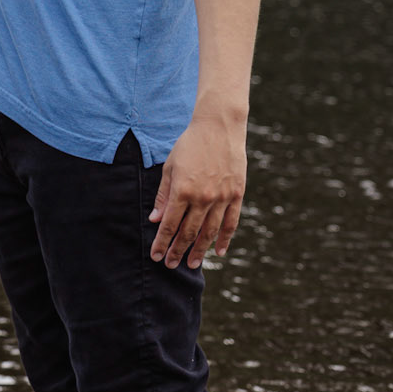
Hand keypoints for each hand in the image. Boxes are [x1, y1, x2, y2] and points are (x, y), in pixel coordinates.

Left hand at [148, 110, 246, 269]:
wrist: (219, 127)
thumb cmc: (190, 144)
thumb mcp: (170, 166)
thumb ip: (164, 195)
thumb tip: (155, 220)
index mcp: (182, 190)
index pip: (170, 224)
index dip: (162, 242)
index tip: (156, 255)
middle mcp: (203, 197)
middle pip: (189, 232)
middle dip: (178, 250)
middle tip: (170, 265)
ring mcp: (222, 197)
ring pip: (210, 232)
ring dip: (200, 250)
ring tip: (192, 264)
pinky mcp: (237, 194)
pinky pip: (231, 223)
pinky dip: (224, 239)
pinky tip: (218, 251)